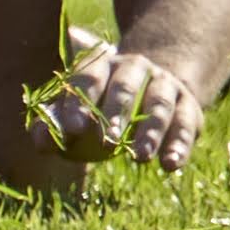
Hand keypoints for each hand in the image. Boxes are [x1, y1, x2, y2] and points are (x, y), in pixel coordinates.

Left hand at [43, 26, 206, 172]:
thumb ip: (54, 122)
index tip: (73, 129)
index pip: (89, 78)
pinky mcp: (188, 105)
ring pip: (159, 104)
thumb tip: (41, 142)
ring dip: (151, 131)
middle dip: (117, 113)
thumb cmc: (98, 104)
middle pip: (127, 86)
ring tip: (140, 158)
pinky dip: (179, 144)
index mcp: (103, 64)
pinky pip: (186, 124)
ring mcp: (165, 84)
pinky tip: (170, 165)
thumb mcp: (75, 107)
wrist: (151, 85)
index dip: (81, 103)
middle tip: (107, 143)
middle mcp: (137, 68)